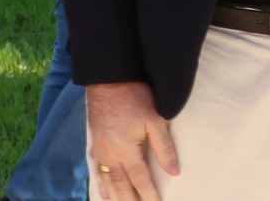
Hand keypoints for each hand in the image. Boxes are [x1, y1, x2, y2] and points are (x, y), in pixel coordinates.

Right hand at [87, 81, 179, 200]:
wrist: (107, 79)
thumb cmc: (134, 97)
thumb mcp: (154, 120)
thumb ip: (164, 148)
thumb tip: (175, 173)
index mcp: (126, 150)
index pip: (140, 180)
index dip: (150, 196)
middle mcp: (110, 153)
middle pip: (120, 185)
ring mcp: (99, 148)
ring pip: (106, 180)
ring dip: (113, 196)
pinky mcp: (94, 142)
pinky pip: (96, 169)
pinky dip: (99, 183)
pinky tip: (102, 191)